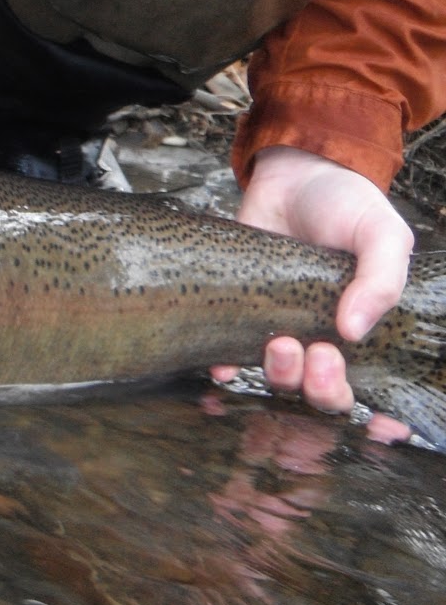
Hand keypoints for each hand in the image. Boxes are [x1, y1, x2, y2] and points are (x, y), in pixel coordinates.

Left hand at [210, 146, 413, 439]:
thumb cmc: (346, 205)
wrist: (294, 173)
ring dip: (280, 375)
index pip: (373, 389)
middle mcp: (322, 337)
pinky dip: (224, 368)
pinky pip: (227, 356)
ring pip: (278, 380)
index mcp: (363, 329)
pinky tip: (222, 367)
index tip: (382, 432)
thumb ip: (382, 279)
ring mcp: (279, 327)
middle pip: (321, 394)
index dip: (380, 421)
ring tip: (281, 343)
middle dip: (320, 389)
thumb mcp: (382, 234)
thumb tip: (354, 330)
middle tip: (316, 353)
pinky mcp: (238, 312)